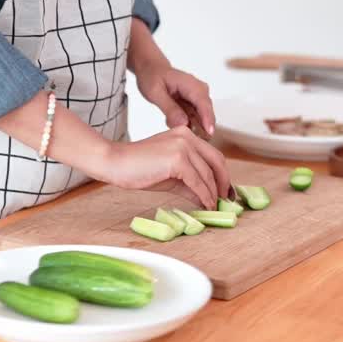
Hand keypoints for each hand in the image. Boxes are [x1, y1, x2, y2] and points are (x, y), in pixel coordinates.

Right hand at [102, 127, 230, 208]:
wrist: (116, 163)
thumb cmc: (138, 168)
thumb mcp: (171, 175)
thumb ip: (190, 183)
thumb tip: (206, 198)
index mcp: (185, 135)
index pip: (213, 155)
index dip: (222, 174)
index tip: (225, 190)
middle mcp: (187, 136)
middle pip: (217, 161)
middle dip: (223, 183)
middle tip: (226, 199)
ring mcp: (182, 146)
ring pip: (207, 173)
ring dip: (213, 193)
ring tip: (214, 206)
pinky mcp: (177, 159)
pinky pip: (197, 181)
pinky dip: (204, 196)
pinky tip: (205, 205)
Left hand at [136, 62, 215, 137]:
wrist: (151, 69)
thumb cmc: (152, 76)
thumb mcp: (155, 93)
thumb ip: (169, 108)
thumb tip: (183, 124)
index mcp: (191, 84)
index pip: (204, 103)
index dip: (208, 119)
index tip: (209, 133)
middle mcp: (199, 90)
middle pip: (206, 113)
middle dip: (201, 129)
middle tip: (189, 142)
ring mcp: (198, 98)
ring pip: (201, 119)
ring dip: (191, 128)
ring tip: (173, 125)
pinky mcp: (194, 105)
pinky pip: (194, 119)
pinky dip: (185, 124)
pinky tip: (170, 120)